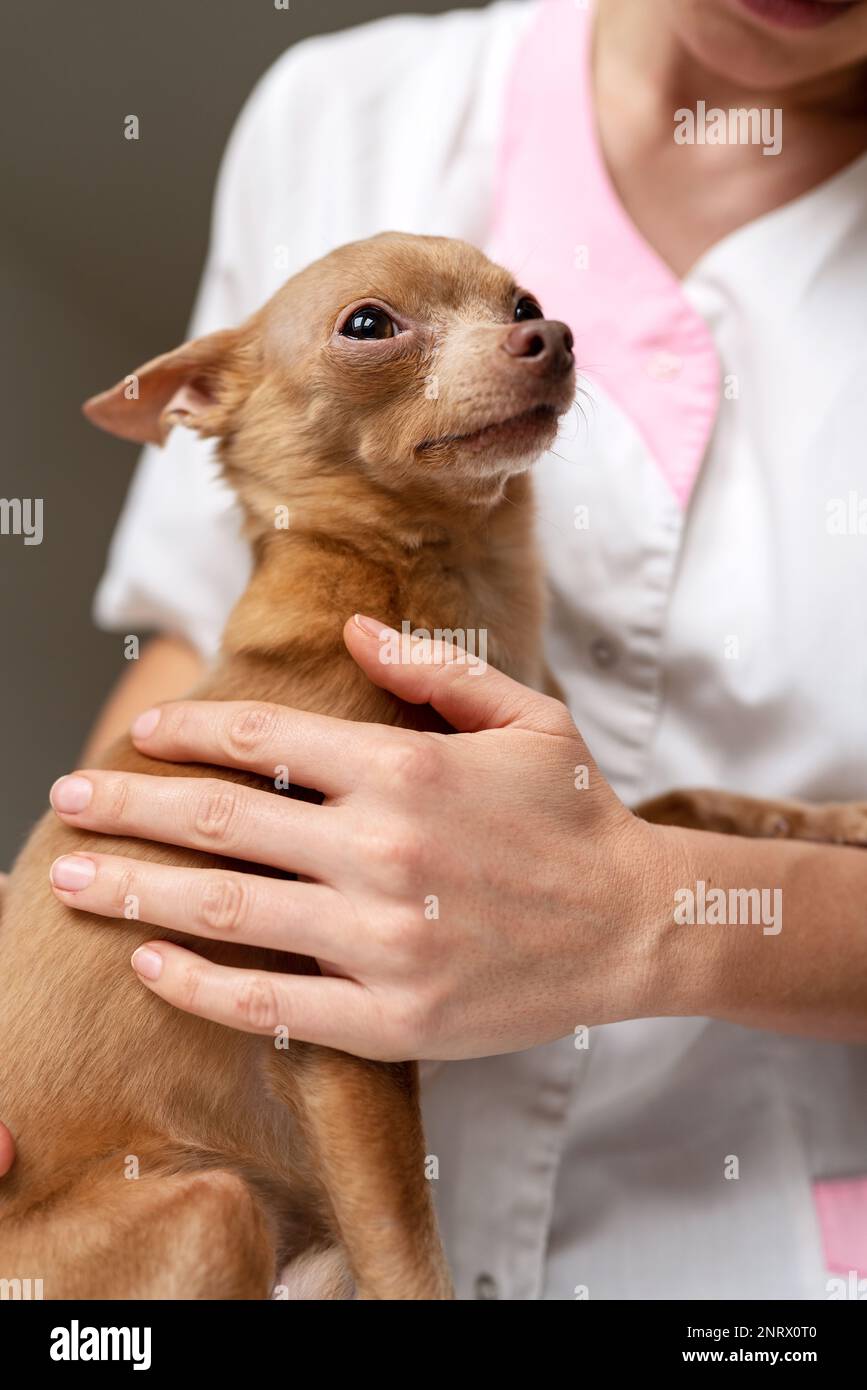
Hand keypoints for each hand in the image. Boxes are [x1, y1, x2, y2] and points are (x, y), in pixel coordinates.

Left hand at [46, 616, 680, 1060]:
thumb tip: (353, 633)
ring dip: (133, 892)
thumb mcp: (524, 719)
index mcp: (406, 771)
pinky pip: (268, 1003)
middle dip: (130, 806)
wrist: (638, 927)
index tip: (142, 732)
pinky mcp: (390, 1018)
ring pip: (225, 911)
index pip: (264, 742)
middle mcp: (382, 851)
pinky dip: (198, 985)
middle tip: (68, 798)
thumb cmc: (577, 817)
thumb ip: (434, 670)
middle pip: (219, 822)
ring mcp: (380, 942)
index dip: (190, 730)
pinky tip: (149, 964)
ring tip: (70, 880)